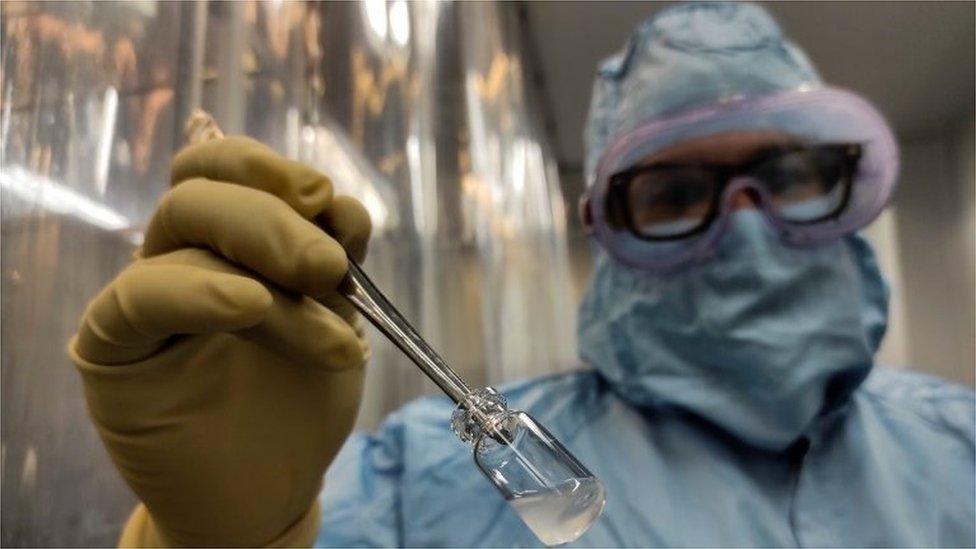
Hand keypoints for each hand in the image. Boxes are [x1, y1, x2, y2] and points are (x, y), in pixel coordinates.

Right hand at [69, 136, 370, 546]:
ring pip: (181, 241)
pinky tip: (248, 304)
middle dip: (274, 220)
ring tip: (331, 322)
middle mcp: (183, 259)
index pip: (226, 171)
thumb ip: (330, 260)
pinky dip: (197, 291)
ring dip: (265, 268)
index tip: (329, 200)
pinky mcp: (114, 350)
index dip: (271, 170)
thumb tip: (335, 204)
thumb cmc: (299, 402)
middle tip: (328, 266)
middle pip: (200, 195)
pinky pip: (137, 299)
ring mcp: (147, 301)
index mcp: (234, 242)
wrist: (268, 491)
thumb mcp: (335, 318)